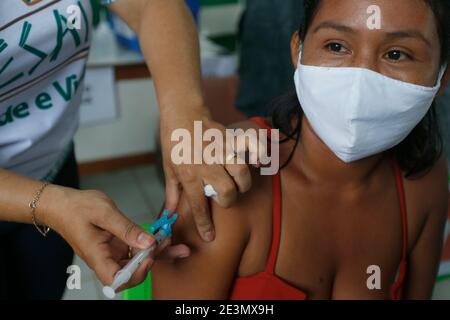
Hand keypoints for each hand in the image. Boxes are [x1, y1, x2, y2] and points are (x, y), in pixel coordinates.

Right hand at [42, 186, 189, 289]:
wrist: (62, 203)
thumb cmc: (77, 208)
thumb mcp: (105, 214)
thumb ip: (127, 229)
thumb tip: (149, 242)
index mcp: (97, 257)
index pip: (118, 279)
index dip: (137, 273)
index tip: (150, 256)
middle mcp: (105, 259)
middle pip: (132, 272)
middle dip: (155, 261)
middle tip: (176, 247)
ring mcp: (111, 253)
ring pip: (137, 260)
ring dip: (156, 252)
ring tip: (173, 240)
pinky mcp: (116, 245)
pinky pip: (134, 249)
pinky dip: (148, 243)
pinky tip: (160, 235)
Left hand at [160, 107, 253, 241]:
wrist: (182, 112)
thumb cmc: (173, 141)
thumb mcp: (168, 168)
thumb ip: (172, 192)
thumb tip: (169, 213)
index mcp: (189, 174)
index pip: (199, 206)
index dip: (205, 225)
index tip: (210, 236)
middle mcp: (207, 164)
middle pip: (227, 191)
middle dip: (228, 201)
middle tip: (224, 198)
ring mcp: (220, 151)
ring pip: (241, 173)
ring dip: (242, 183)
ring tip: (237, 184)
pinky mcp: (230, 140)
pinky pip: (250, 149)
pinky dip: (258, 157)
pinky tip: (256, 163)